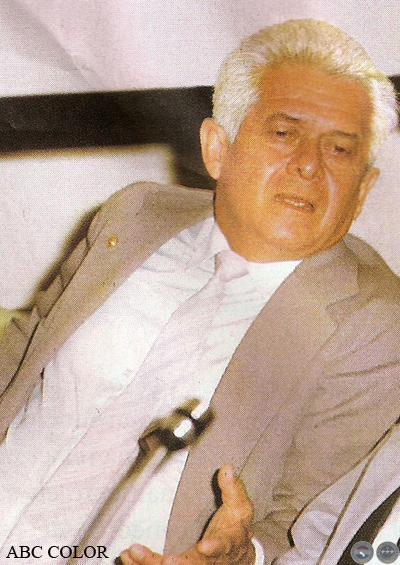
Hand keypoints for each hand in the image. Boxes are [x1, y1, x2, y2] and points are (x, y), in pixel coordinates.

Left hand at [120, 464, 254, 564]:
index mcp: (227, 544)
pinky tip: (127, 557)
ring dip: (150, 564)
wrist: (238, 556)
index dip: (213, 548)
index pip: (222, 546)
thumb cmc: (236, 527)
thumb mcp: (240, 507)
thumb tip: (227, 468)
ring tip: (132, 554)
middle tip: (163, 562)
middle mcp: (210, 561)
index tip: (203, 546)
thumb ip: (233, 488)